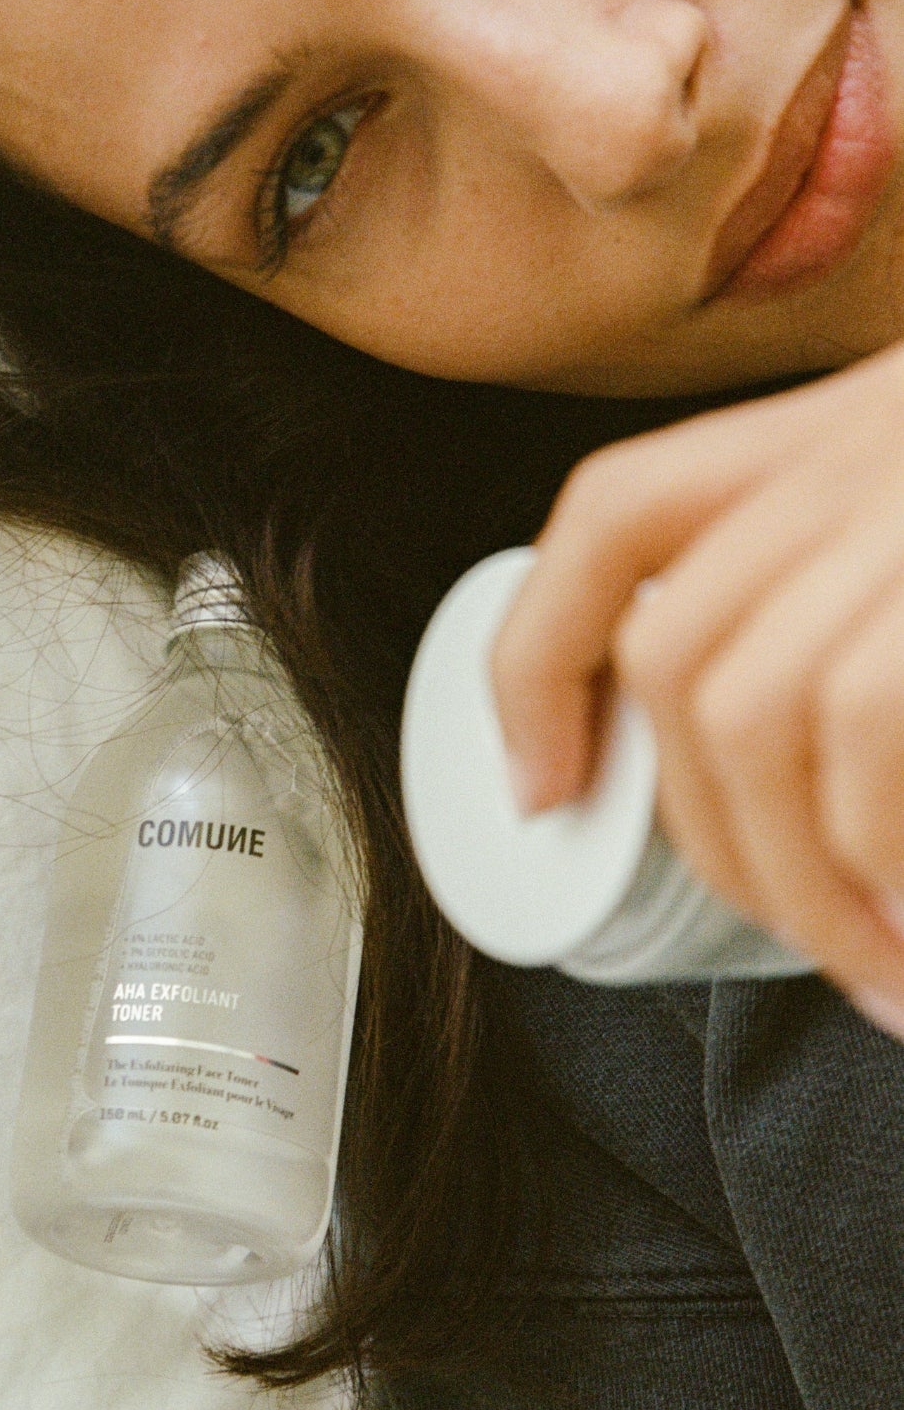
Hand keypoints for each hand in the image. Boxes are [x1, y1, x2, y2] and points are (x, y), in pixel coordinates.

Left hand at [492, 341, 903, 1038]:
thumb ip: (867, 609)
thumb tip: (759, 798)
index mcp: (839, 431)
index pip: (616, 517)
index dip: (540, 659)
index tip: (542, 787)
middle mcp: (868, 441)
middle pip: (680, 655)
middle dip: (715, 840)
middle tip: (803, 946)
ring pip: (755, 710)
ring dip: (802, 881)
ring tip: (879, 977)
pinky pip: (871, 722)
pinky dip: (880, 855)